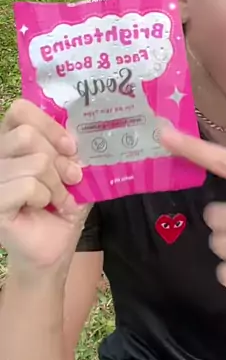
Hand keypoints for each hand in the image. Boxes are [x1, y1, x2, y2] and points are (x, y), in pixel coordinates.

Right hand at [0, 100, 89, 272]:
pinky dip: (46, 197)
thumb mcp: (72, 172)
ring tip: (59, 199)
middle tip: (71, 178)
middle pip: (27, 135)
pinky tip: (46, 208)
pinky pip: (27, 185)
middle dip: (58, 159)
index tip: (70, 146)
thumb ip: (71, 149)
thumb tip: (78, 133)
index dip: (47, 124)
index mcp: (13, 143)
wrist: (53, 249)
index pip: (19, 111)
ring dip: (56, 184)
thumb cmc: (60, 208)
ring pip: (34, 162)